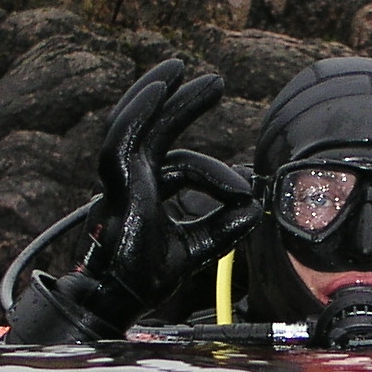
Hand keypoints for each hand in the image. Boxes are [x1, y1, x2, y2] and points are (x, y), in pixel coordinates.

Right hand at [73, 59, 259, 327]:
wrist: (118, 301)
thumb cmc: (145, 278)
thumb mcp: (197, 248)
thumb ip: (223, 228)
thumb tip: (254, 208)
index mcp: (145, 192)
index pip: (180, 164)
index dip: (217, 175)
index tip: (246, 191)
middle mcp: (130, 181)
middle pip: (154, 129)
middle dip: (182, 102)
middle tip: (216, 81)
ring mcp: (121, 181)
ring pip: (132, 125)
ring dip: (156, 94)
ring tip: (181, 70)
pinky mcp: (118, 186)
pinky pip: (123, 140)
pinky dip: (140, 113)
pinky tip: (159, 92)